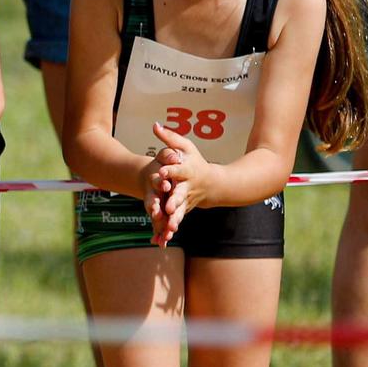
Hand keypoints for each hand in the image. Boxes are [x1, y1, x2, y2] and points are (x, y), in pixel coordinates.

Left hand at [147, 121, 210, 244]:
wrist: (213, 184)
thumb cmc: (195, 161)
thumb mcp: (185, 147)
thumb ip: (170, 137)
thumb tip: (154, 125)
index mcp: (186, 170)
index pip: (178, 169)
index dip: (171, 171)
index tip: (162, 172)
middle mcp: (187, 187)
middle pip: (180, 194)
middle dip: (174, 201)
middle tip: (167, 207)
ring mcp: (186, 201)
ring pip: (179, 212)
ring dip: (174, 221)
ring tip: (168, 230)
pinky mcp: (183, 211)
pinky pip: (176, 221)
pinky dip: (170, 231)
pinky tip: (162, 241)